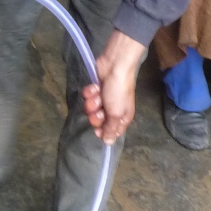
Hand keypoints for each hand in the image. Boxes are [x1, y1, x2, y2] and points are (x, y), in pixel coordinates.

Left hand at [82, 30, 145, 144]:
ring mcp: (103, 99)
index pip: (111, 132)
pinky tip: (95, 86)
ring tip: (97, 95)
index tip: (97, 130)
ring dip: (92, 102)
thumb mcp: (116, 113)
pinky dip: (90, 92)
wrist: (115, 66)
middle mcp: (113, 110)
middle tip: (98, 110)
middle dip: (95, 115)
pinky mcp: (96, 90)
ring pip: (91, 109)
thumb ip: (111, 129)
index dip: (103, 132)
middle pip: (98, 121)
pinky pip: (88, 96)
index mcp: (122, 118)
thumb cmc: (119, 91)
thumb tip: (109, 143)